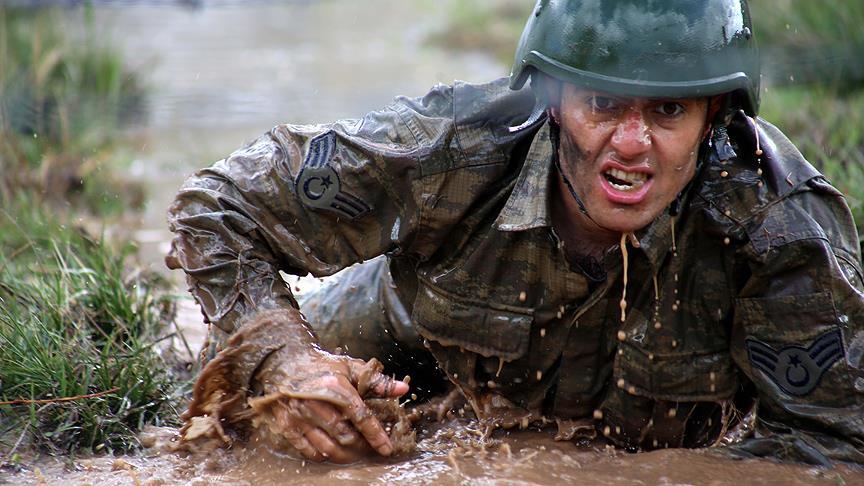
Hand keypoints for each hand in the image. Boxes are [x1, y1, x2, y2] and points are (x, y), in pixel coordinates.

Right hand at [250, 345, 408, 462]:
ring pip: (327, 446)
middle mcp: (316, 402)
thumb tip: (404, 389)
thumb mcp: (350, 368)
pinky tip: (330, 452)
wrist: (286, 362)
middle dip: (361, 446)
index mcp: (335, 387)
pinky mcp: (287, 424)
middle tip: (369, 449)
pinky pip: (307, 450)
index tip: (386, 448)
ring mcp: (300, 415)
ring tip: (353, 454)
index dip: (376, 435)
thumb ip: (377, 382)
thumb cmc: (323, 366)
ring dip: (344, 455)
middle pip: (345, 435)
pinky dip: (321, 455)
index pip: (360, 416)